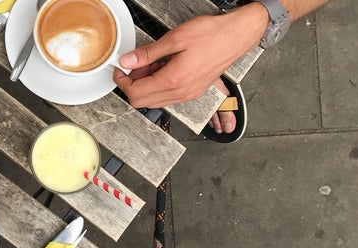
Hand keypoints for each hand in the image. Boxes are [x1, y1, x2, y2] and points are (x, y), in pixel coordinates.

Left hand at [113, 3, 267, 107]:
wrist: (236, 36)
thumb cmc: (212, 35)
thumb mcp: (174, 39)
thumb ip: (147, 54)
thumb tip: (127, 62)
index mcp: (173, 80)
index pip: (135, 93)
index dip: (122, 81)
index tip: (120, 69)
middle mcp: (181, 93)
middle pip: (143, 101)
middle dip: (133, 84)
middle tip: (134, 65)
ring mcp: (189, 94)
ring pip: (155, 100)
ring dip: (147, 85)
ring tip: (151, 62)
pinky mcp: (194, 91)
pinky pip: (169, 96)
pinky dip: (159, 85)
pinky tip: (163, 66)